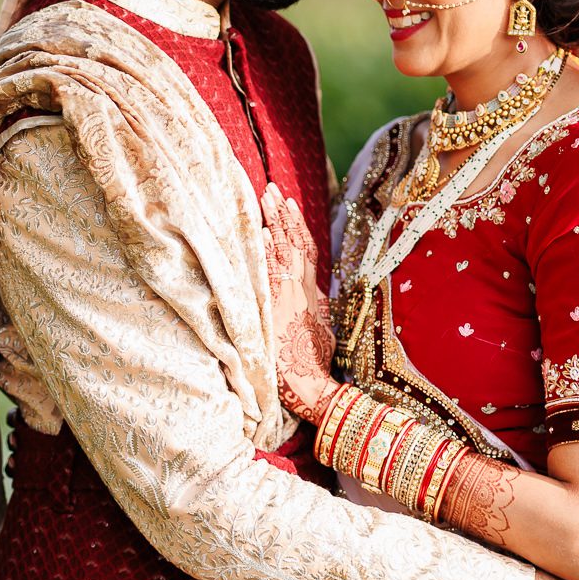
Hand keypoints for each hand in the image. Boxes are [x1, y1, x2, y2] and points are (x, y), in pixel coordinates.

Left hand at [261, 185, 338, 423]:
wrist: (314, 390)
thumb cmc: (312, 369)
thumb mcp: (317, 334)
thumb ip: (312, 313)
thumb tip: (311, 302)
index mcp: (312, 296)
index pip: (305, 252)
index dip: (295, 227)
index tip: (287, 204)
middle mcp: (305, 292)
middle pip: (296, 244)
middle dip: (283, 215)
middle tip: (271, 189)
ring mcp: (294, 300)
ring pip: (287, 254)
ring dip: (276, 224)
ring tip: (266, 198)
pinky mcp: (282, 312)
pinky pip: (274, 277)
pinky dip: (269, 255)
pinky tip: (262, 235)